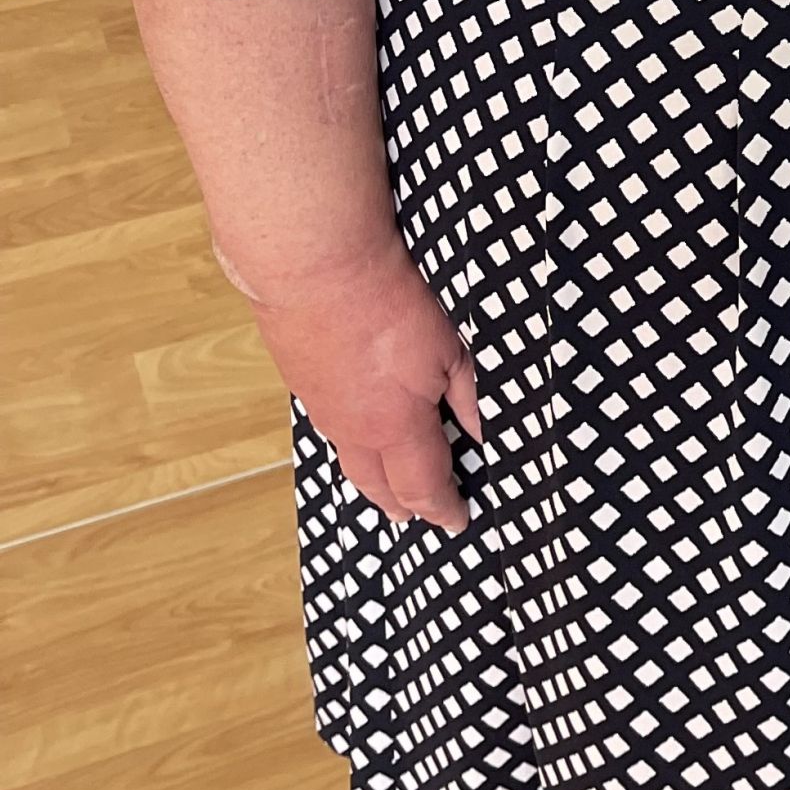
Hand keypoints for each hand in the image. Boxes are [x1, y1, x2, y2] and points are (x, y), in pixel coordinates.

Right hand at [245, 245, 482, 528]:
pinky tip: (355, 427)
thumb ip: (469, 397)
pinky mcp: (302, 380)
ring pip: (349, 457)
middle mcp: (353, 429)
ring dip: (370, 476)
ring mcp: (322, 406)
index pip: (424, 486)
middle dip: (400, 504)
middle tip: (416, 516)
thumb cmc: (386, 302)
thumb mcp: (450, 350)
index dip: (442, 508)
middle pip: (378, 484)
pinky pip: (329, 425)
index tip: (456, 522)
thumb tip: (486, 434)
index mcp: (395, 428)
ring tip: (386, 485)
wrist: (315, 267)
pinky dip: (347, 440)